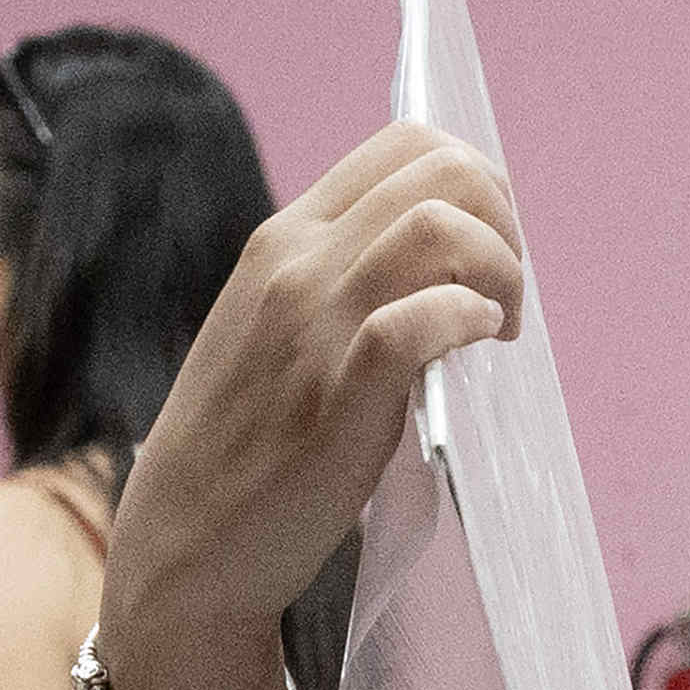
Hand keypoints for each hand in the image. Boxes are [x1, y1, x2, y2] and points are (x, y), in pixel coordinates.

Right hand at [97, 122, 527, 689]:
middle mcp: (295, 265)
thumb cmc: (245, 447)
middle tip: (506, 294)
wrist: (183, 545)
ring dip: (500, 268)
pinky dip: (467, 319)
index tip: (490, 251)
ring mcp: (311, 328)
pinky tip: (478, 349)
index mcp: (284, 241)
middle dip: (502, 221)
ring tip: (500, 328)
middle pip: (437, 170)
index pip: (404, 144)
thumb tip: (442, 262)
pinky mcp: (335, 401)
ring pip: (436, 225)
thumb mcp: (277, 332)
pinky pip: (416, 323)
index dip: (477, 184)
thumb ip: (341, 283)